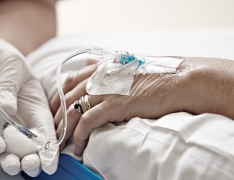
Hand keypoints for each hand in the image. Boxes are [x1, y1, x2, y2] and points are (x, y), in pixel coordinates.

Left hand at [0, 35, 57, 176]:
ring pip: (7, 148)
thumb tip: (7, 109)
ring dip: (11, 160)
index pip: (44, 130)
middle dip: (31, 160)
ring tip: (13, 164)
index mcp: (33, 105)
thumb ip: (9, 84)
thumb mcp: (9, 62)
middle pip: (28, 146)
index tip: (49, 163)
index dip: (49, 148)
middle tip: (31, 166)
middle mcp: (18, 118)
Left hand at [51, 57, 233, 155]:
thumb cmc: (160, 76)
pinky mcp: (113, 105)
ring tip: (61, 143)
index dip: (58, 97)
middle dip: (56, 116)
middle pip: (66, 97)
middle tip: (52, 131)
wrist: (180, 81)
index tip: (54, 110)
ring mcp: (105, 90)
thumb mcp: (130, 67)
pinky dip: (79, 136)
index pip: (69, 81)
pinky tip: (79, 146)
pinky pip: (86, 122)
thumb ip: (110, 68)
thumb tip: (93, 65)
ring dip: (64, 129)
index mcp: (102, 67)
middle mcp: (99, 77)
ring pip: (72, 110)